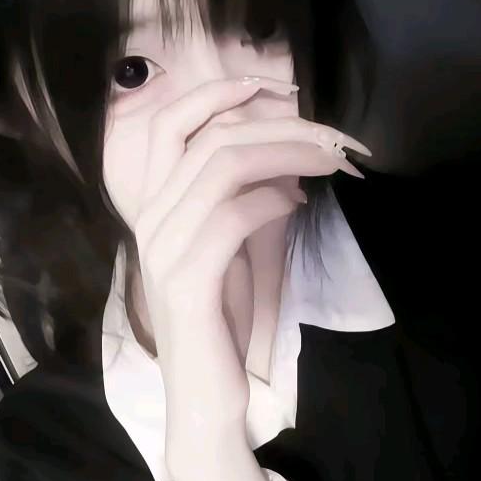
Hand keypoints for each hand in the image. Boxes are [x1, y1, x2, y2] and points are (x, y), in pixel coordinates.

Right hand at [130, 76, 369, 463]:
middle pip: (211, 140)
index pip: (169, 126)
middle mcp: (150, 221)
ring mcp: (163, 250)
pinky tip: (298, 205)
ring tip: (327, 163)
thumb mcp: (226, 249)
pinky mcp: (187, 281)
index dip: (217, 93)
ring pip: (223, 168)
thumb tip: (282, 161)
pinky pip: (232, 216)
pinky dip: (273, 200)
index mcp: (155, 209)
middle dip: (279, 126)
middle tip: (330, 136)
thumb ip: (237, 201)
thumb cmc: (218, 320)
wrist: (204, 394)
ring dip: (287, 155)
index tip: (273, 86)